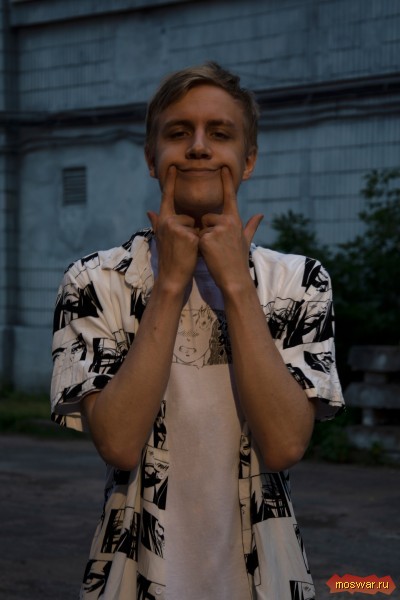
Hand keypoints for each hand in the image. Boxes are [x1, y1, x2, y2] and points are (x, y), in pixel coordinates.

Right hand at [147, 166, 198, 291]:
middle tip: (182, 247)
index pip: (167, 197)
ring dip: (195, 237)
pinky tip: (191, 253)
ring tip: (186, 250)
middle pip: (188, 217)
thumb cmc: (170, 259)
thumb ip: (157, 223)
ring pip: (195, 225)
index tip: (175, 166)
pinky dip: (199, 243)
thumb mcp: (161, 239)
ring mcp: (177, 228)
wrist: (172, 278)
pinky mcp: (188, 236)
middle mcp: (167, 221)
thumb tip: (149, 211)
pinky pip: (200, 233)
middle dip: (190, 231)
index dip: (171, 181)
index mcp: (163, 220)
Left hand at [198, 167, 262, 291]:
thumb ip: (251, 225)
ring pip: (201, 227)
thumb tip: (260, 214)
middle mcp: (228, 222)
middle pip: (207, 217)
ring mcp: (217, 229)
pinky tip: (209, 255)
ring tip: (214, 252)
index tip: (222, 167)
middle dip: (207, 230)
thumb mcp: (246, 240)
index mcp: (235, 220)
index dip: (226, 182)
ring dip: (203, 238)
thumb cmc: (239, 260)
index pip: (230, 197)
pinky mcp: (207, 238)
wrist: (234, 279)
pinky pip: (197, 236)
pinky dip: (199, 246)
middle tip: (217, 247)